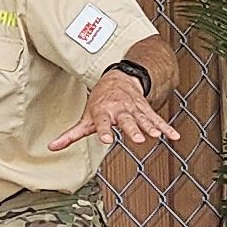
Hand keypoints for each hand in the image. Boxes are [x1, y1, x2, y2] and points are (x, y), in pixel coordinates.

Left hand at [49, 69, 182, 151]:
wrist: (119, 78)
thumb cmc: (99, 102)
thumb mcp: (85, 117)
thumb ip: (70, 135)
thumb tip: (51, 147)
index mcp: (103, 112)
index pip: (103, 123)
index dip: (105, 131)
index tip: (108, 140)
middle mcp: (120, 110)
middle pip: (127, 120)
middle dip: (133, 128)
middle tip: (139, 139)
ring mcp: (134, 109)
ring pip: (143, 118)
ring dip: (150, 127)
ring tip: (157, 135)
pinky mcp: (146, 109)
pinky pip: (157, 119)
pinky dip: (166, 127)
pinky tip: (174, 136)